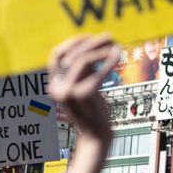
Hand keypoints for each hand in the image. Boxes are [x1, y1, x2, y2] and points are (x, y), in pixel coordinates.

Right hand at [48, 34, 119, 172]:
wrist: (96, 136)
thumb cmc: (92, 110)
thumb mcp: (82, 88)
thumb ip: (82, 72)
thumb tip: (93, 47)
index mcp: (54, 85)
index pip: (55, 56)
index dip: (72, 43)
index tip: (89, 36)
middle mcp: (58, 88)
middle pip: (73, 55)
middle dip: (92, 42)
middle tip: (110, 37)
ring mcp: (70, 92)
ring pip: (83, 60)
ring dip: (101, 50)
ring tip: (115, 46)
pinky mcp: (85, 95)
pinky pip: (97, 72)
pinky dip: (108, 61)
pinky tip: (117, 54)